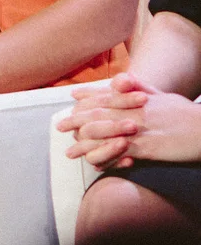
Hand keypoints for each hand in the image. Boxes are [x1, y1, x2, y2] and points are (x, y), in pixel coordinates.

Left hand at [61, 72, 200, 167]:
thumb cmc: (186, 114)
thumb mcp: (162, 95)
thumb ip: (140, 87)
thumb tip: (122, 80)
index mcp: (137, 98)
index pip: (107, 95)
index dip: (87, 97)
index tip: (71, 98)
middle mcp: (134, 111)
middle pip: (99, 114)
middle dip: (77, 120)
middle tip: (59, 125)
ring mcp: (139, 129)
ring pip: (104, 134)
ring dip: (84, 143)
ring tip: (70, 152)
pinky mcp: (147, 147)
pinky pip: (119, 152)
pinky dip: (105, 158)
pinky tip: (94, 164)